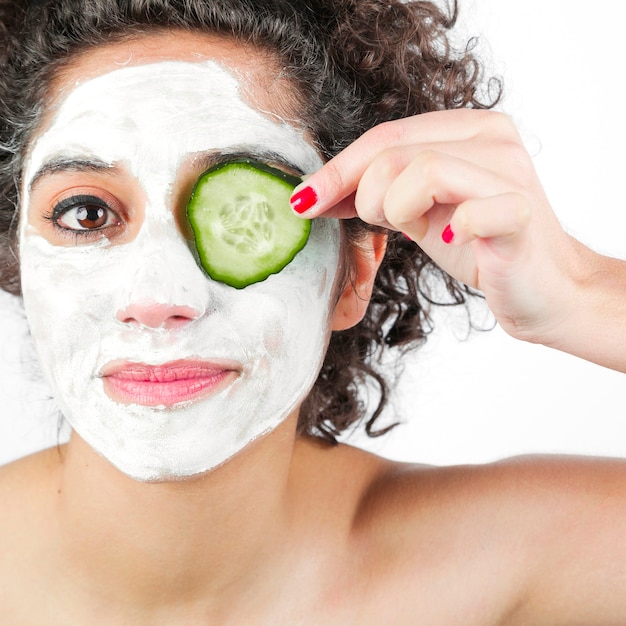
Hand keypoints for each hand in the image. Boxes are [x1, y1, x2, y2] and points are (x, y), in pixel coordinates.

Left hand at [291, 109, 596, 351]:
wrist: (542, 288)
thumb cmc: (478, 247)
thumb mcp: (417, 212)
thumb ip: (375, 194)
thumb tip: (312, 195)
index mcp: (465, 130)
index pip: (384, 135)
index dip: (337, 169)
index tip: (303, 201)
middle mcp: (491, 139)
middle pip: (395, 150)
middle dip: (364, 195)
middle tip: (376, 224)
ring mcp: (510, 174)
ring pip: (425, 170)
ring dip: (399, 210)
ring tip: (417, 231)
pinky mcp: (522, 215)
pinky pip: (476, 211)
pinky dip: (451, 229)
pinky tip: (449, 241)